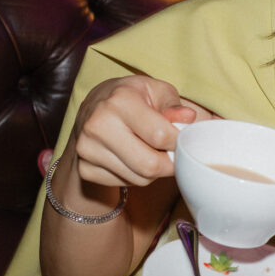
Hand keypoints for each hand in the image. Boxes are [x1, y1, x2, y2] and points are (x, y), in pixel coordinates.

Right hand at [66, 75, 215, 188]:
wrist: (91, 111)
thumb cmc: (130, 98)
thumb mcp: (155, 91)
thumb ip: (174, 106)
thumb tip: (190, 119)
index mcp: (119, 101)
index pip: (160, 135)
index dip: (178, 141)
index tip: (180, 138)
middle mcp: (98, 125)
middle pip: (150, 165)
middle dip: (169, 163)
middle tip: (171, 152)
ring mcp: (87, 149)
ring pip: (140, 178)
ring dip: (154, 171)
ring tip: (150, 151)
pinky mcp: (84, 168)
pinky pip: (125, 183)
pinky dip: (136, 176)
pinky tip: (132, 158)